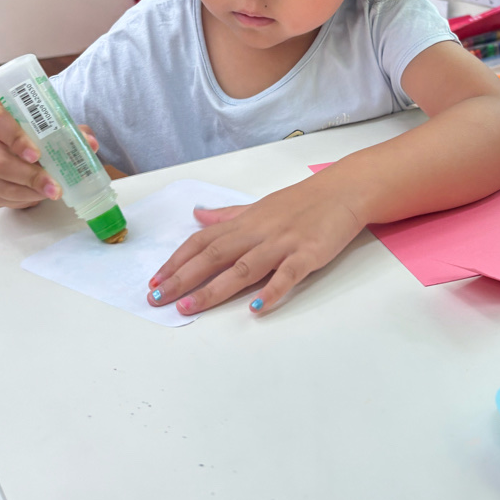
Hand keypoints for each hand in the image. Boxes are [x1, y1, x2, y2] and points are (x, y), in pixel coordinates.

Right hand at [0, 104, 98, 208]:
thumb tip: (90, 143)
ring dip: (30, 192)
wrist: (20, 153)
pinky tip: (38, 196)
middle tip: (54, 187)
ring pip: (0, 185)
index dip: (15, 138)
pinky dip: (24, 199)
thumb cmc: (37, 138)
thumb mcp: (54, 130)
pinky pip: (1, 199)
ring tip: (52, 193)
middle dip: (30, 177)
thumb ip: (72, 132)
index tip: (36, 154)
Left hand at [146, 175, 365, 315]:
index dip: (177, 260)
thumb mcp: (259, 205)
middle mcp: (258, 232)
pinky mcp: (307, 255)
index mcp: (245, 222)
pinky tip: (256, 308)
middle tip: (157, 298)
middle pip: (214, 256)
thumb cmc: (302, 201)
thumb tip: (198, 216)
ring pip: (242, 269)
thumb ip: (228, 215)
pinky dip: (272, 291)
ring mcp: (282, 244)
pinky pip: (287, 275)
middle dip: (183, 278)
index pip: (203, 242)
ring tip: (188, 307)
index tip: (155, 280)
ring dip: (214, 289)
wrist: (343, 191)